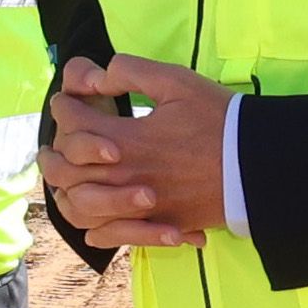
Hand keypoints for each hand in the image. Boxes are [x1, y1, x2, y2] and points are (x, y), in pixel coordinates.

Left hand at [47, 52, 235, 252]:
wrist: (256, 167)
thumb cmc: (219, 121)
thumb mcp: (177, 82)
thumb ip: (133, 72)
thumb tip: (101, 73)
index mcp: (125, 139)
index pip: (72, 122)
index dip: (64, 106)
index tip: (68, 100)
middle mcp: (123, 176)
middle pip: (65, 169)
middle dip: (52, 152)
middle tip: (51, 145)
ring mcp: (136, 206)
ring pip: (78, 207)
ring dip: (66, 192)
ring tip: (65, 182)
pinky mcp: (153, 224)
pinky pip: (107, 234)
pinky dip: (93, 227)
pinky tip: (94, 217)